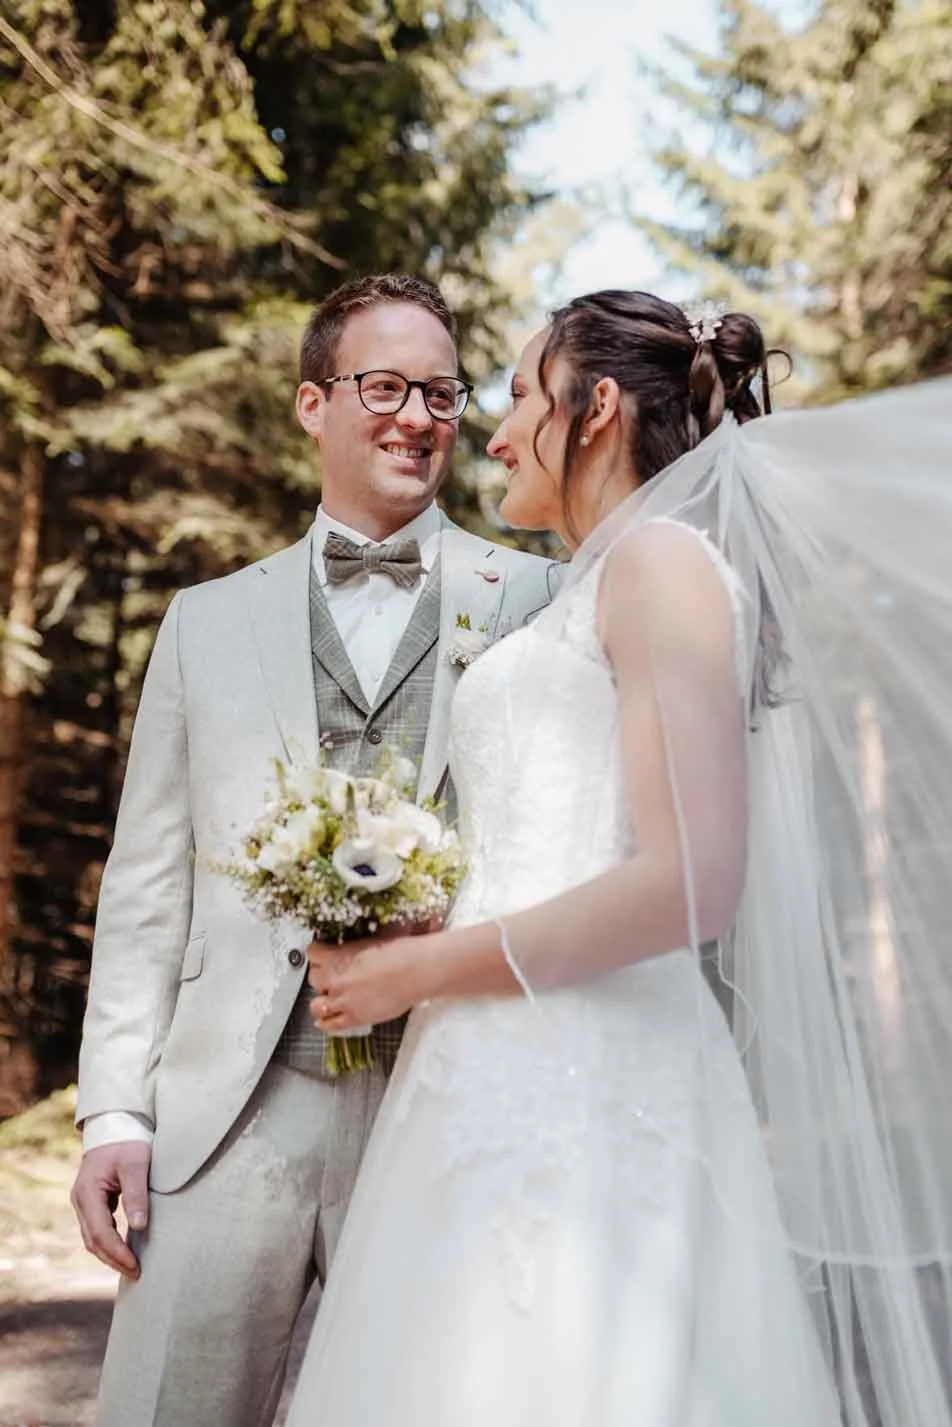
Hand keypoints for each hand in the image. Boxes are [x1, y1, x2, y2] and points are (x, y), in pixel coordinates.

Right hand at [71, 1140, 151, 1279]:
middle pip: (93, 1240)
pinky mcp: (93, 1201)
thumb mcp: (136, 1163)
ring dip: (110, 1254)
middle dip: (113, 1259)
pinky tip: (126, 1248)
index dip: (117, 1252)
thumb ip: (137, 1194)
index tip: (136, 1265)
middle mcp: (81, 1200)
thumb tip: (140, 1227)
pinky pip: (97, 1228)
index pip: (100, 1232)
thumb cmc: (127, 1141)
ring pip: (92, 1237)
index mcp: (88, 1192)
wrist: (115, 1123)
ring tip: (132, 1267)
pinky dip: (110, 1241)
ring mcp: (84, 1201)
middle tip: (137, 1273)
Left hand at [308, 926, 437, 1031]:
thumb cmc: (401, 952)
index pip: (312, 953)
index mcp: (337, 955)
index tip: (323, 955)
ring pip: (316, 1005)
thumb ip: (351, 951)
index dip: (319, 954)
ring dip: (322, 1001)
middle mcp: (335, 978)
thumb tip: (348, 952)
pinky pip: (331, 1025)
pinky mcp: (354, 1018)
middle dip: (322, 978)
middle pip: (313, 978)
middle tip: (332, 977)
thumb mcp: (369, 943)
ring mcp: (343, 1000)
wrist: (417, 971)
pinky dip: (326, 1023)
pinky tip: (325, 1021)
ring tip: (329, 1000)